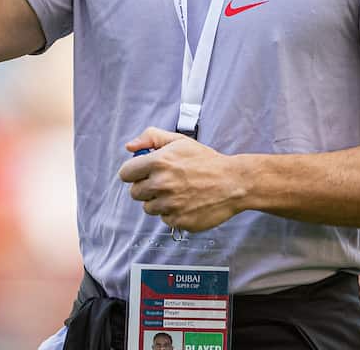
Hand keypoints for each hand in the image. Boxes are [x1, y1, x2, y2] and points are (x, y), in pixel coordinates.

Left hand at [118, 127, 246, 233]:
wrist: (233, 182)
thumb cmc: (206, 161)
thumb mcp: (179, 141)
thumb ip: (151, 138)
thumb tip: (129, 146)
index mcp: (158, 162)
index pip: (126, 173)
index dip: (134, 172)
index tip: (143, 173)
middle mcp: (161, 184)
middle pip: (135, 193)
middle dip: (146, 187)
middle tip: (165, 182)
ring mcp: (170, 205)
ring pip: (149, 208)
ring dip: (159, 201)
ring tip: (178, 192)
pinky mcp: (179, 221)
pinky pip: (165, 219)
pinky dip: (173, 213)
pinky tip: (187, 202)